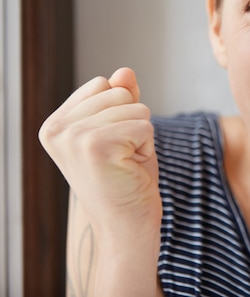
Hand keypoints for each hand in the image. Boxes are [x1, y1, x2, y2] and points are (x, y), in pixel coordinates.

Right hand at [39, 67, 161, 237]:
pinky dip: (147, 146)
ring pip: (135, 107)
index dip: (120, 111)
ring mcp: (73, 136)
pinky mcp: (96, 146)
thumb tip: (124, 70)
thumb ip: (121, 100)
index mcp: (55, 124)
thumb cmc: (126, 179)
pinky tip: (132, 168)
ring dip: (141, 135)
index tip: (112, 145)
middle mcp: (57, 129)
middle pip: (119, 91)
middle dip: (133, 121)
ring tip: (126, 163)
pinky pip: (144, 125)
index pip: (102, 84)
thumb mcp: (123, 130)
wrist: (127, 226)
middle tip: (122, 157)